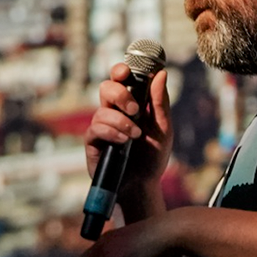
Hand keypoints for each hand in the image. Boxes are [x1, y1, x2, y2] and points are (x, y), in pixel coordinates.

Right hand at [83, 63, 172, 199]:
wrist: (143, 185)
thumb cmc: (153, 157)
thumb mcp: (163, 128)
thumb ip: (160, 102)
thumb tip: (161, 73)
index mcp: (130, 104)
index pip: (120, 80)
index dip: (120, 71)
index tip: (126, 71)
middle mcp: (113, 112)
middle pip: (106, 87)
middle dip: (120, 95)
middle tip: (135, 110)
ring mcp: (101, 126)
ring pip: (102, 110)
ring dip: (121, 121)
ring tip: (135, 136)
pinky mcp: (93, 142)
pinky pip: (95, 128)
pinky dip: (111, 132)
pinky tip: (123, 142)